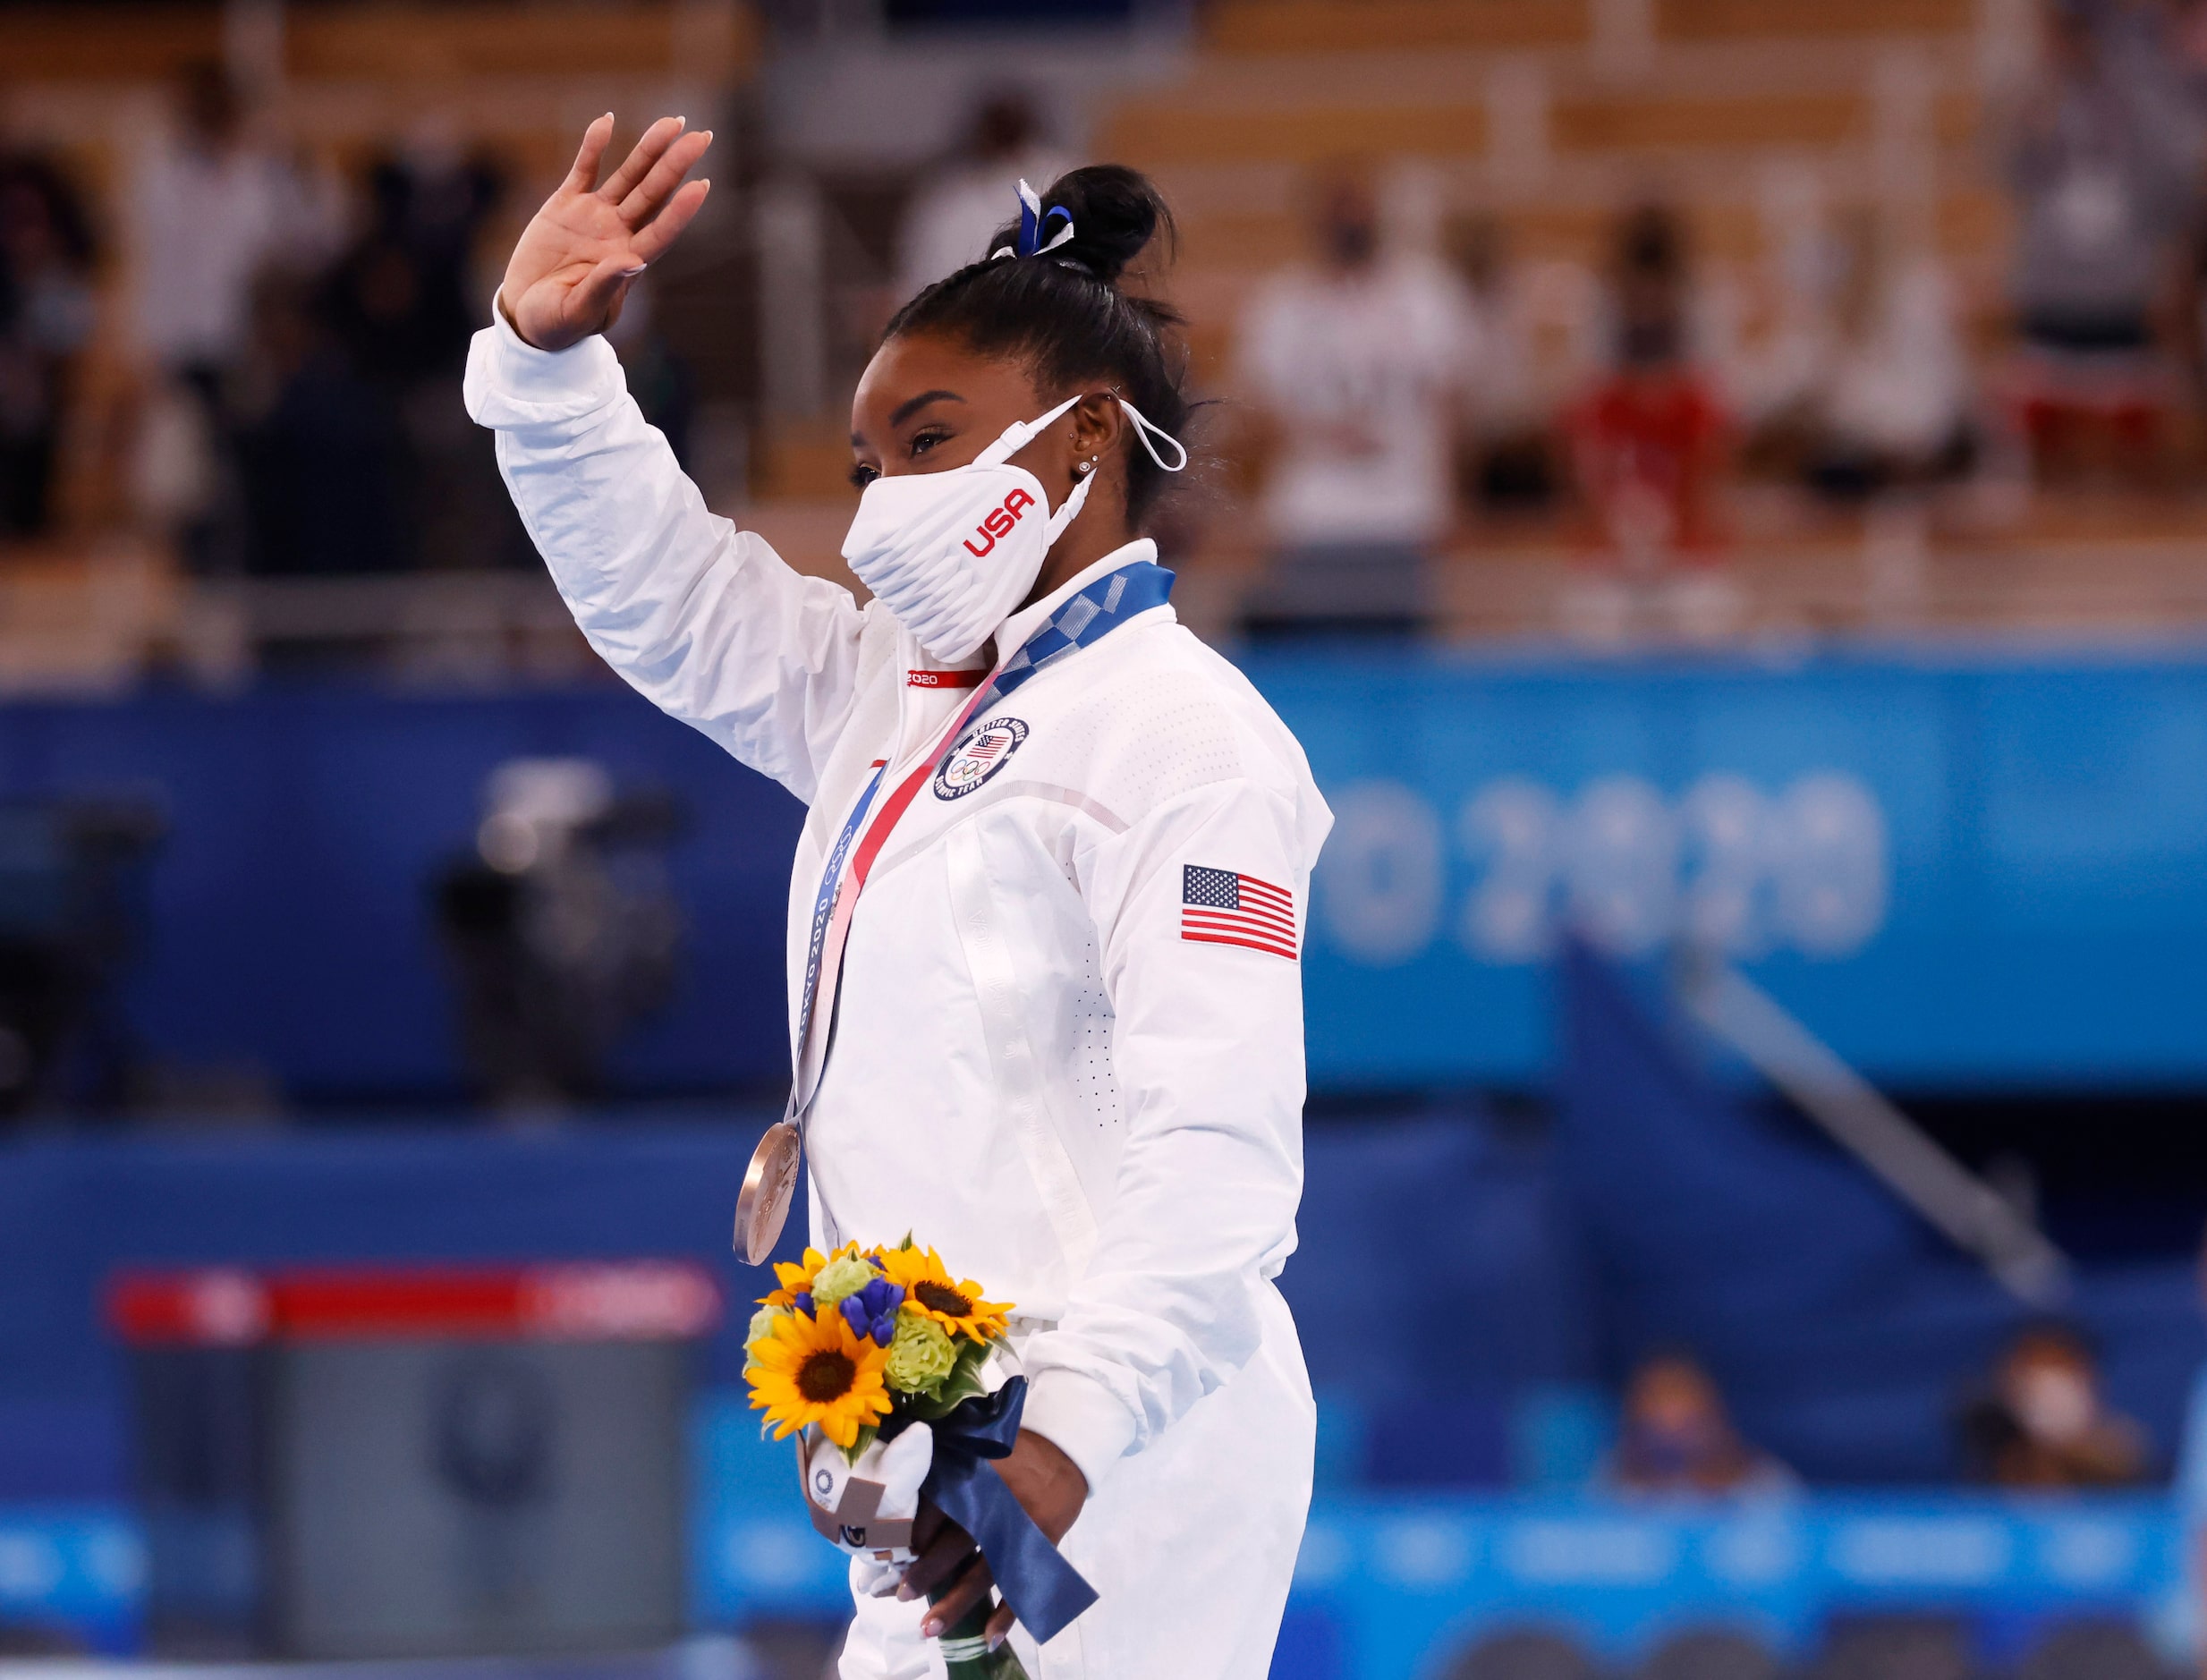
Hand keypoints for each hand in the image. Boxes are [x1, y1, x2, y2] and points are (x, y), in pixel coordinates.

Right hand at [496, 114, 711, 350]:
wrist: (525, 314)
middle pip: (653, 194)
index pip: (661, 232)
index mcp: (627, 264)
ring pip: (628, 176)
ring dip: (649, 149)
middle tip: (702, 137)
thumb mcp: (578, 312)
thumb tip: (633, 263)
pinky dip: (595, 145)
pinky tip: (608, 120)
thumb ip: (604, 288)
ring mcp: (595, 217)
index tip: (702, 185)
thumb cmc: (556, 324)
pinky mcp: (566, 204)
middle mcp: (618, 235)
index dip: (681, 210)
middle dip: (676, 165)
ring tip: (673, 122)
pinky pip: (584, 168)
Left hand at [897, 1429, 1086, 1649]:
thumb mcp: (973, 1458)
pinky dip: (1006, 1616)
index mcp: (971, 1476)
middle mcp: (993, 1504)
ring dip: (954, 1604)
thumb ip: (944, 1481)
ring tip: (928, 1628)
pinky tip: (988, 1638)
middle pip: (953, 1544)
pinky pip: (1020, 1586)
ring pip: (982, 1573)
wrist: (1062, 1453)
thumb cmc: (1007, 1458)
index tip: (890, 1557)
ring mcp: (1019, 1528)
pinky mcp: (1040, 1545)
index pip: (932, 1509)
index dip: (909, 1536)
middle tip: (900, 1594)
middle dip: (924, 1573)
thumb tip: (901, 1519)